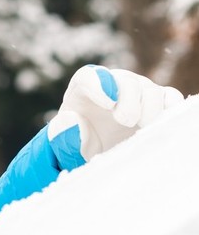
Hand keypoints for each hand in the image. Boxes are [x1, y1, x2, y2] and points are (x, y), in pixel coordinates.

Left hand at [48, 65, 182, 165]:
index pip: (89, 77)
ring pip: (150, 89)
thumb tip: (71, 120)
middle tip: (125, 120)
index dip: (99, 85)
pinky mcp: (157, 104)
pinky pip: (170, 98)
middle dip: (129, 100)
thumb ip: (64, 138)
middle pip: (125, 81)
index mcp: (83, 91)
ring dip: (150, 108)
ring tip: (143, 127)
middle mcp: (113, 86)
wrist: (99, 157)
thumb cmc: (78, 148)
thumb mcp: (65, 149)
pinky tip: (163, 122)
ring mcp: (137, 93)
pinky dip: (171, 108)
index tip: (108, 103)